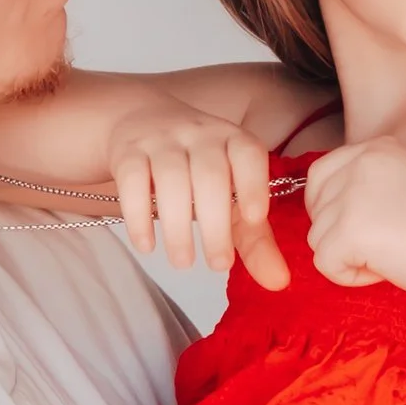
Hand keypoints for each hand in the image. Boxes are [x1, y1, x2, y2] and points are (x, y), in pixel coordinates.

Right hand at [108, 100, 288, 288]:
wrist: (141, 121)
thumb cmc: (197, 170)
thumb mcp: (231, 196)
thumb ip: (255, 239)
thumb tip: (278, 282)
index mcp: (233, 141)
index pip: (248, 153)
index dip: (254, 184)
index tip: (256, 219)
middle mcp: (200, 135)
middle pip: (209, 175)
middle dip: (215, 225)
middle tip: (217, 265)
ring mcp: (162, 140)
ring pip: (170, 178)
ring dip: (177, 226)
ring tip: (183, 262)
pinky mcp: (127, 152)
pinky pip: (132, 181)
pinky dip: (138, 217)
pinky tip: (147, 246)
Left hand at [303, 137, 405, 303]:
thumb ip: (371, 183)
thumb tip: (322, 199)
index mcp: (380, 147)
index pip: (322, 172)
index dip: (333, 207)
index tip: (366, 228)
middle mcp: (364, 160)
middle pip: (315, 202)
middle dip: (337, 231)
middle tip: (379, 245)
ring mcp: (353, 193)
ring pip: (317, 235)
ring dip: (348, 256)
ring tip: (391, 257)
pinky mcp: (348, 229)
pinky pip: (324, 262)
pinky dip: (349, 277)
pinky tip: (385, 272)